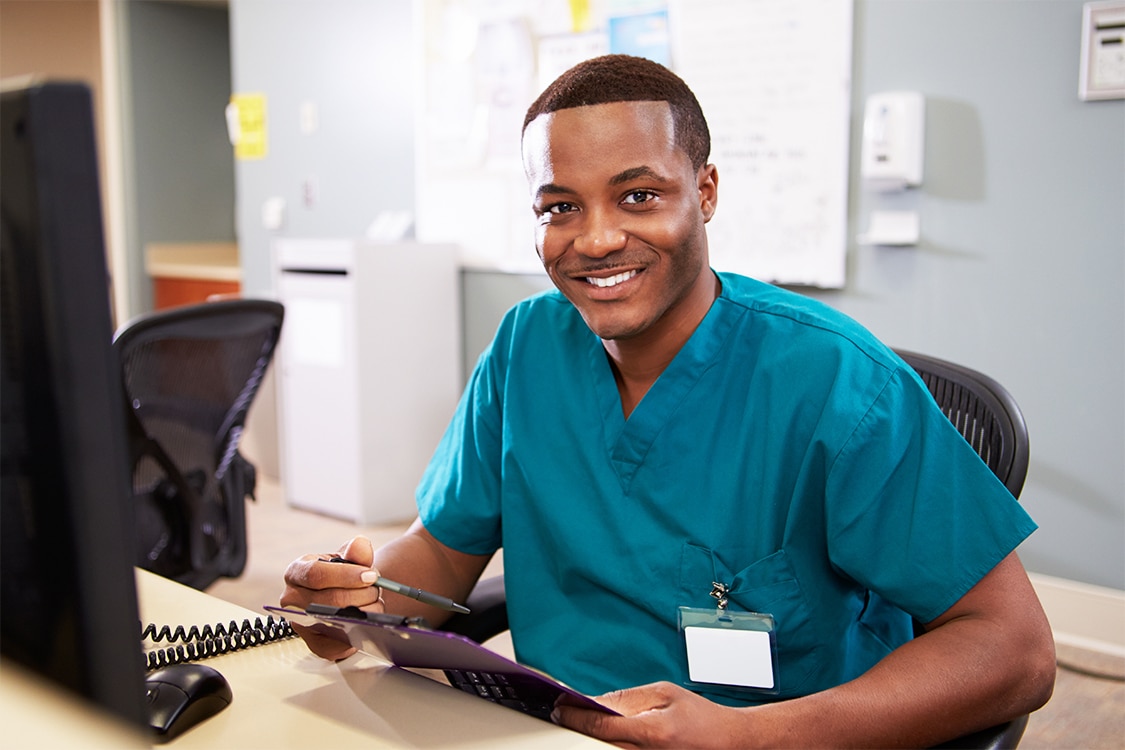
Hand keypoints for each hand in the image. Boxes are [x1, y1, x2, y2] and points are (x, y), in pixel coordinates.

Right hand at [281, 536, 384, 659]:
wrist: (345, 591)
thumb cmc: (344, 573)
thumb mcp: (349, 557)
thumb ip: (357, 551)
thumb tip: (361, 545)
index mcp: (296, 572)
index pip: (315, 574)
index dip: (346, 575)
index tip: (370, 576)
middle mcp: (292, 599)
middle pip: (329, 601)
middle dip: (361, 595)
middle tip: (376, 590)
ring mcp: (301, 623)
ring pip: (335, 622)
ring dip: (364, 614)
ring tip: (375, 603)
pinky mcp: (313, 643)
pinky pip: (335, 647)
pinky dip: (355, 636)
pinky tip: (368, 625)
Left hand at [552, 682, 743, 748]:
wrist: (728, 741)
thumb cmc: (700, 716)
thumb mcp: (664, 694)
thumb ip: (628, 699)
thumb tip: (596, 701)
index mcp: (652, 731)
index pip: (601, 725)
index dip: (575, 715)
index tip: (559, 707)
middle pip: (599, 742)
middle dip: (579, 725)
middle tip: (562, 712)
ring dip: (592, 736)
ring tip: (580, 720)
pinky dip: (608, 743)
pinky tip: (602, 732)